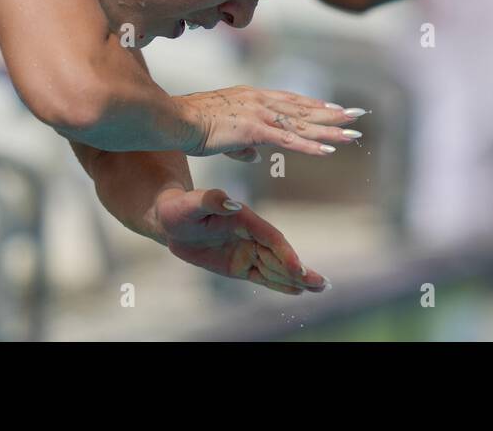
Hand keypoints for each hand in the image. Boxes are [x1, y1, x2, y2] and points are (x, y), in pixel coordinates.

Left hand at [154, 188, 328, 294]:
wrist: (170, 220)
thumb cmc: (179, 208)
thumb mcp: (189, 204)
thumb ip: (210, 200)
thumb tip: (229, 203)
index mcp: (243, 218)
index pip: (270, 237)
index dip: (285, 253)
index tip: (299, 268)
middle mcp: (250, 235)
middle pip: (279, 255)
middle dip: (300, 270)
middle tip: (322, 283)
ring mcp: (246, 250)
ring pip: (275, 267)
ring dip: (296, 278)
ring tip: (320, 288)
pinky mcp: (239, 265)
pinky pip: (262, 276)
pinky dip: (279, 284)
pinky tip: (297, 291)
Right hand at [174, 87, 364, 157]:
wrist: (175, 119)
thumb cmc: (192, 124)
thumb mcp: (222, 132)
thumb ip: (242, 142)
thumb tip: (256, 155)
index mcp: (253, 98)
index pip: (292, 101)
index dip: (316, 106)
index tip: (336, 109)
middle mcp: (261, 101)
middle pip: (304, 109)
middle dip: (333, 114)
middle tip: (359, 115)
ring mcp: (259, 114)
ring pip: (302, 124)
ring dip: (330, 130)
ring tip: (354, 133)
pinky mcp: (254, 130)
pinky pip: (289, 140)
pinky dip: (310, 146)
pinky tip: (329, 150)